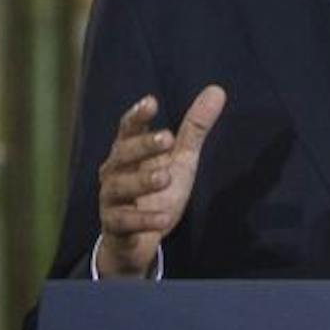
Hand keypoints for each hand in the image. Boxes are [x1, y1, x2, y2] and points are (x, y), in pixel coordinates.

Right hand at [95, 85, 226, 276]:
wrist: (138, 239)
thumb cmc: (156, 191)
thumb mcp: (180, 159)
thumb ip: (195, 129)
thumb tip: (217, 90)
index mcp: (129, 153)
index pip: (128, 130)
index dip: (137, 116)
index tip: (151, 101)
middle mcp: (115, 173)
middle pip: (122, 155)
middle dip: (142, 146)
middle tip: (167, 138)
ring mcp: (112, 200)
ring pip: (119, 187)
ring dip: (142, 181)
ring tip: (165, 177)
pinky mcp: (115, 227)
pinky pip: (124, 222)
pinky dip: (143, 220)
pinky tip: (162, 218)